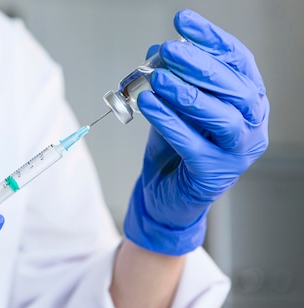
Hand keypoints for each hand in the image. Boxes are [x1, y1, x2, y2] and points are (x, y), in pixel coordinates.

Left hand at [124, 9, 268, 255]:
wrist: (166, 195)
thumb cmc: (175, 148)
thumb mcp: (172, 106)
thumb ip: (169, 80)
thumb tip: (157, 51)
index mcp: (247, 101)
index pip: (237, 61)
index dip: (211, 39)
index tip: (183, 21)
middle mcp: (251, 124)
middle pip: (234, 88)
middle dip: (199, 64)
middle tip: (168, 50)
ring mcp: (236, 152)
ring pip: (220, 117)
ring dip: (186, 93)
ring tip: (156, 78)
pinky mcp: (213, 173)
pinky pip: (192, 143)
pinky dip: (169, 121)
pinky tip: (148, 104)